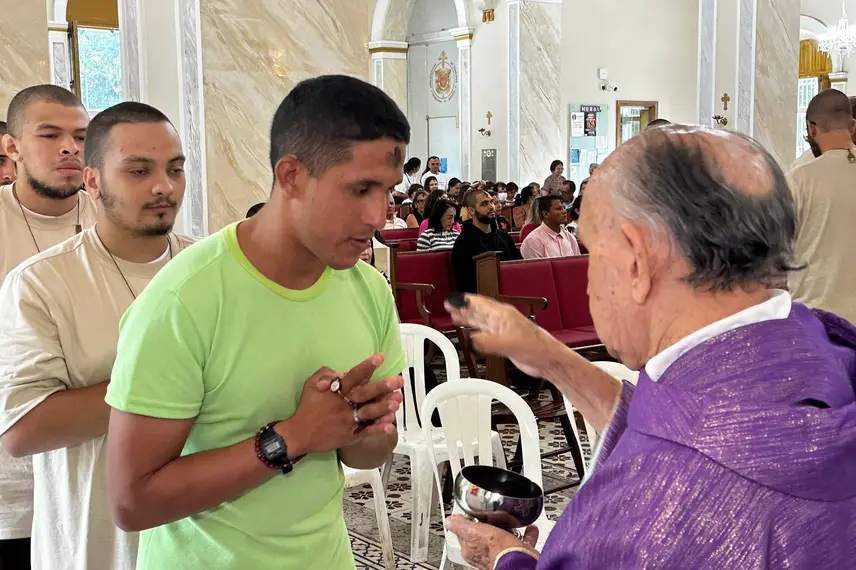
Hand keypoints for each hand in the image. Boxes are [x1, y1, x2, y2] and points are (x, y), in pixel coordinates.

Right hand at [280, 354, 403, 455]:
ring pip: (369, 412)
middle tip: (397, 381)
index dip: (366, 366)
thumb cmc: (307, 407)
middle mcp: (344, 404)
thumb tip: (342, 373)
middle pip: (365, 393)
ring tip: (397, 402)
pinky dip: (378, 429)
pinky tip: (390, 425)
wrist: (299, 434)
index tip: (379, 358)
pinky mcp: (350, 435)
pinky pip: (367, 431)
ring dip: (383, 407)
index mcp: (336, 390)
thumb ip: (326, 374)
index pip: (354, 375)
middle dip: (382, 386)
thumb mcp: (311, 384)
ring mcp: (348, 420)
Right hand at [445, 294, 556, 377]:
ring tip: (455, 316)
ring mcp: (504, 331)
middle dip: (463, 308)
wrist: (548, 360)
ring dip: (468, 319)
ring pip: (482, 321)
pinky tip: (472, 335)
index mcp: (503, 315)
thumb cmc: (537, 348)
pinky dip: (476, 332)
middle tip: (449, 306)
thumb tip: (473, 340)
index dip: (465, 301)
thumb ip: (488, 342)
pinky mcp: (505, 342)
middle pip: (478, 311)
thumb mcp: (509, 344)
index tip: (452, 300)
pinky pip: (486, 334)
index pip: (480, 304)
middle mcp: (502, 320)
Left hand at [446, 515, 538, 569]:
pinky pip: (523, 541)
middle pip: (484, 535)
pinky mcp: (517, 553)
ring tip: (511, 518)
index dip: (468, 522)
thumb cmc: (495, 550)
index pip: (465, 533)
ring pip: (504, 537)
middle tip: (493, 514)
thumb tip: (449, 520)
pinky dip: (527, 533)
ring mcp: (501, 553)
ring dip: (508, 527)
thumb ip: (459, 525)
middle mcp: (485, 553)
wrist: (518, 560)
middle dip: (489, 524)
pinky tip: (529, 527)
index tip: (473, 513)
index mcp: (471, 549)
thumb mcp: (471, 532)